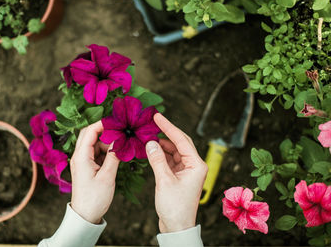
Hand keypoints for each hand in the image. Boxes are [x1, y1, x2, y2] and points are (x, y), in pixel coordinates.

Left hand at [70, 121, 119, 223]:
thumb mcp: (107, 176)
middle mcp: (79, 156)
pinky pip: (96, 153)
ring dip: (107, 143)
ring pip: (95, 144)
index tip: (118, 122)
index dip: (103, 124)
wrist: (85, 216)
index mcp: (81, 156)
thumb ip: (114, 156)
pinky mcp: (87, 167)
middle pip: (90, 135)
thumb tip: (120, 140)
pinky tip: (117, 154)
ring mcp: (82, 161)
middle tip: (121, 132)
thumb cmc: (94, 198)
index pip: (90, 131)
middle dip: (105, 132)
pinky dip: (106, 151)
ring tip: (122, 146)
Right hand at [145, 113, 207, 232]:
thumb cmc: (175, 207)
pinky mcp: (179, 176)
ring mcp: (186, 170)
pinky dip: (160, 154)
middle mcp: (193, 165)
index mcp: (196, 165)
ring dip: (161, 144)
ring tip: (147, 137)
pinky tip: (150, 150)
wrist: (177, 227)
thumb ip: (157, 159)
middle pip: (179, 142)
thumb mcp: (164, 181)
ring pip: (173, 151)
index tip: (157, 116)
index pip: (182, 139)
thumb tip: (151, 142)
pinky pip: (169, 159)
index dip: (168, 127)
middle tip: (152, 122)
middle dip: (166, 132)